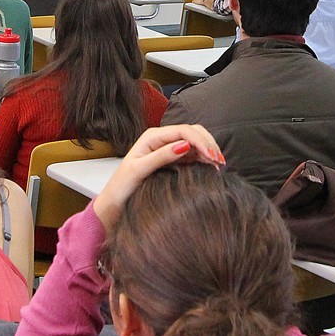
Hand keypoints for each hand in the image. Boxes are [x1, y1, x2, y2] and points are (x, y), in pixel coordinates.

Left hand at [91, 125, 223, 230]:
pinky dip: (205, 158)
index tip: (211, 156)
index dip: (201, 141)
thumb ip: (161, 157)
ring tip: (219, 166)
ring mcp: (168, 149)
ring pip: (196, 142)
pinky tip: (211, 168)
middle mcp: (162, 139)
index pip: (184, 131)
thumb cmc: (122, 187)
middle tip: (219, 162)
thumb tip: (184, 146)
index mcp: (153, 136)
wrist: (115, 204)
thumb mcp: (139, 170)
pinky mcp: (173, 160)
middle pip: (193, 132)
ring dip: (209, 150)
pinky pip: (194, 154)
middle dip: (208, 143)